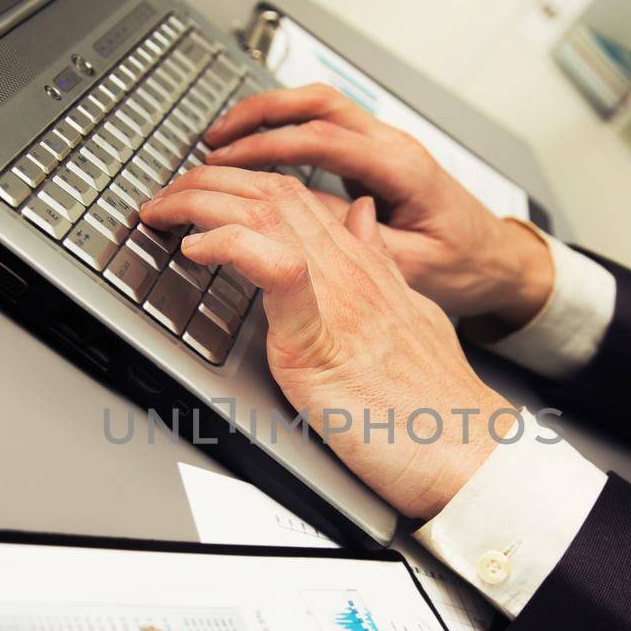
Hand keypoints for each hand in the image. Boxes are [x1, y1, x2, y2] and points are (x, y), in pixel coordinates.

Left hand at [140, 170, 513, 520]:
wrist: (467, 449)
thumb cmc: (437, 403)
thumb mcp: (411, 314)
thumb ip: (380, 266)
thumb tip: (361, 221)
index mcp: (366, 267)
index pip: (297, 195)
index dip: (242, 181)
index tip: (202, 188)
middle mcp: (351, 271)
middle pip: (272, 193)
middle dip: (207, 184)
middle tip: (164, 196)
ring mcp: (339, 300)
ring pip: (266, 216)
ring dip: (202, 203)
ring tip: (163, 210)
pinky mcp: (322, 341)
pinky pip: (277, 273)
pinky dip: (232, 248)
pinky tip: (198, 246)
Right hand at [202, 84, 553, 325]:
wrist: (500, 262)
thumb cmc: (466, 266)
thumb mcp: (411, 264)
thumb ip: (357, 239)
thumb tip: (299, 220)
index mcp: (402, 169)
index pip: (322, 140)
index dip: (268, 147)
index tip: (226, 161)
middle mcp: (394, 146)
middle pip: (317, 104)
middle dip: (259, 114)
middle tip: (214, 137)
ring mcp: (388, 146)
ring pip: (321, 107)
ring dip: (270, 117)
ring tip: (225, 138)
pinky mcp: (380, 158)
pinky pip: (326, 128)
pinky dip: (287, 130)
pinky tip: (261, 149)